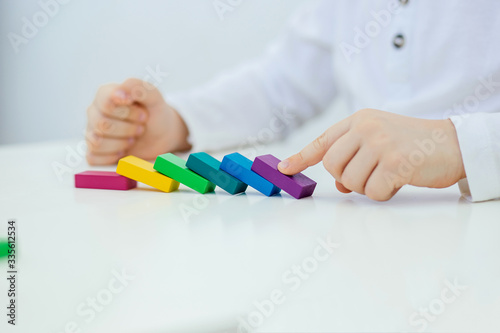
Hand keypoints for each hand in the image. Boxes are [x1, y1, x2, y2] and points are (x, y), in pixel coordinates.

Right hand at [85, 78, 190, 164]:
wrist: (161, 135)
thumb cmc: (155, 114)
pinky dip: (112, 156)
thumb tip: (122, 90)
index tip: (143, 113)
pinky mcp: (94, 152)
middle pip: (102, 124)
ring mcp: (92, 132)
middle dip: (129, 128)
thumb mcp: (154, 98)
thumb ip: (139, 88)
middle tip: (142, 126)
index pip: (106, 103)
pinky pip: (94, 158)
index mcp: (105, 95)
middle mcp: (94, 112)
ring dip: (122, 143)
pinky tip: (124, 151)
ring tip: (133, 138)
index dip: (127, 111)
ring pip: (97, 142)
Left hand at [278, 109, 465, 200]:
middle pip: (331, 166)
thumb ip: (355, 158)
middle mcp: (365, 127)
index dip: (301, 157)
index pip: (323, 140)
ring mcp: (379, 143)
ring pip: (350, 181)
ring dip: (367, 187)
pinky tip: (399, 181)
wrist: (453, 143)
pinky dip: (383, 193)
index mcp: (359, 120)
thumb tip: (340, 184)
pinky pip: (372, 192)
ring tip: (389, 175)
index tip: (284, 168)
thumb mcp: (379, 143)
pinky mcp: (394, 162)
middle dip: (346, 178)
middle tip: (370, 175)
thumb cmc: (413, 145)